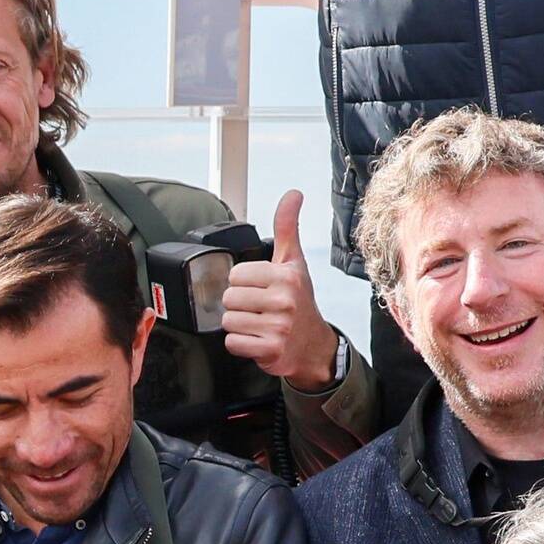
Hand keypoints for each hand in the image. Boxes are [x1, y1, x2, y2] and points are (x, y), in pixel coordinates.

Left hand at [214, 193, 346, 390]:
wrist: (314, 346)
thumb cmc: (300, 301)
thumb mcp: (294, 262)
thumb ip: (287, 227)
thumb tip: (293, 193)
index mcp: (286, 276)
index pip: (236, 275)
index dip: (244, 283)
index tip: (261, 289)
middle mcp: (285, 300)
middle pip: (229, 298)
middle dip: (240, 305)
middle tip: (259, 309)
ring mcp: (279, 327)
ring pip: (229, 321)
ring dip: (239, 325)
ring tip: (258, 323)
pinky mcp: (270, 350)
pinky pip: (233, 342)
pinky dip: (241, 344)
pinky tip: (257, 339)